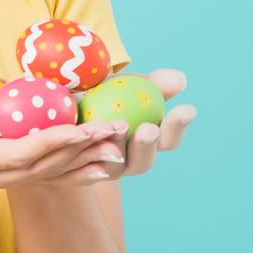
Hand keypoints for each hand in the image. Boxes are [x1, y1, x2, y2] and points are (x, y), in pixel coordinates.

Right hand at [0, 99, 136, 194]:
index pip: (22, 153)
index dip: (55, 141)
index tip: (83, 127)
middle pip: (46, 165)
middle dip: (83, 148)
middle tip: (117, 129)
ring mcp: (3, 180)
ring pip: (52, 173)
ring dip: (87, 159)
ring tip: (121, 144)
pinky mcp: (11, 175)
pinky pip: (49, 175)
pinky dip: (77, 169)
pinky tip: (103, 163)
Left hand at [39, 68, 196, 185]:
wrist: (65, 102)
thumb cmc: (104, 91)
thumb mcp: (128, 83)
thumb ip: (153, 83)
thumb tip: (180, 80)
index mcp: (149, 140)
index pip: (169, 139)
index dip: (179, 125)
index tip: (187, 109)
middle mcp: (130, 161)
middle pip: (144, 162)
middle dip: (148, 145)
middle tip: (148, 129)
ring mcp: (104, 170)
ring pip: (115, 168)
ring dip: (118, 149)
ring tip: (118, 128)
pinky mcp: (79, 172)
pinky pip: (84, 167)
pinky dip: (87, 153)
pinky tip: (88, 138)